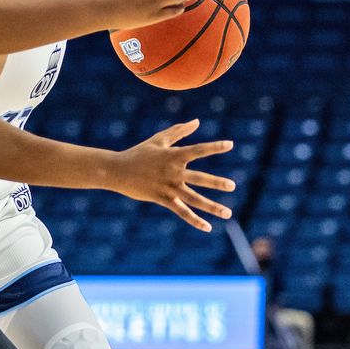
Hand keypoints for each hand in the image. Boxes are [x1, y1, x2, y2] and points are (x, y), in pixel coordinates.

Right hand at [109, 119, 234, 231]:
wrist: (117, 170)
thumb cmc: (138, 153)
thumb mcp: (158, 140)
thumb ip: (179, 131)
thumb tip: (197, 121)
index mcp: (173, 155)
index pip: (198, 150)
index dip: (214, 147)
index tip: (230, 145)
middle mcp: (173, 172)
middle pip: (199, 178)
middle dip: (216, 183)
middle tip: (232, 186)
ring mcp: (167, 187)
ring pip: (193, 199)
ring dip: (211, 207)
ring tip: (228, 213)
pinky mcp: (161, 199)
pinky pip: (181, 211)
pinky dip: (194, 220)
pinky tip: (207, 227)